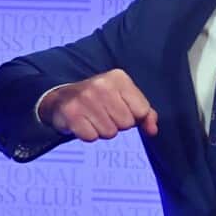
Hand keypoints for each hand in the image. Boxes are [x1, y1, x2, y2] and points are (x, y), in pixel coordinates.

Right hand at [38, 69, 157, 139]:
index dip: (132, 116)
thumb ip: (145, 113)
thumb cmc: (100, 100)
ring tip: (93, 118)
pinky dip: (88, 134)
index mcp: (118, 78)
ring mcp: (85, 98)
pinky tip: (82, 123)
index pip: (141, 111)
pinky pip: (92, 137)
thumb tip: (152, 130)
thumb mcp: (125, 99)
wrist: (62, 98)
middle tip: (103, 114)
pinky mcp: (72, 113)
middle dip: (117, 124)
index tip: (119, 109)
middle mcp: (101, 84)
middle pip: (126, 124)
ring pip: (110, 133)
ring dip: (102, 130)